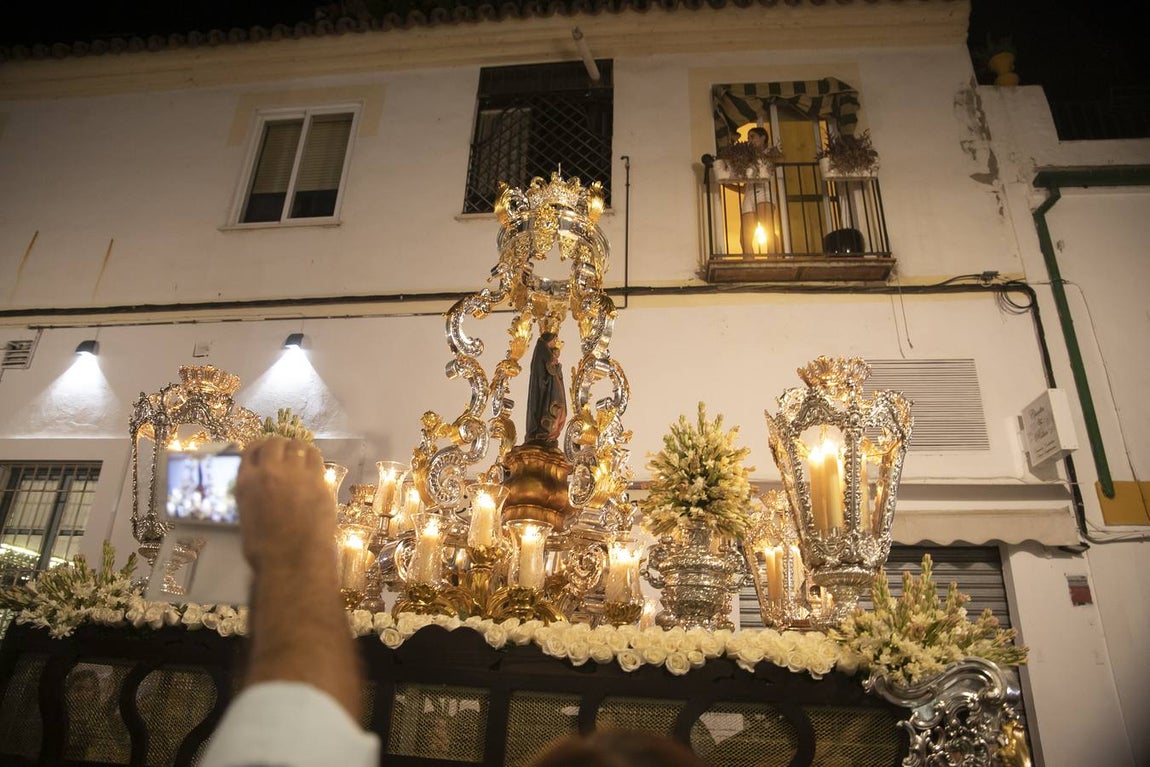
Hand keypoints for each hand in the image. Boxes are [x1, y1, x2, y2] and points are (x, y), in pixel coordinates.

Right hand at [236, 438, 334, 572]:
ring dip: (297, 448)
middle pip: (275, 443)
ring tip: (300, 456)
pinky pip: (316, 458)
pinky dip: (313, 457)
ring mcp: (297, 474)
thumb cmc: (264, 549)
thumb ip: (253, 493)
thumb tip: (262, 485)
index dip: (259, 447)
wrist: (292, 560)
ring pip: (298, 445)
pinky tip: (313, 465)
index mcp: (247, 481)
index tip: (265, 450)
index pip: (251, 449)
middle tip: (284, 453)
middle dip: (279, 446)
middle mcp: (270, 471)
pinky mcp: (319, 480)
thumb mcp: (247, 516)